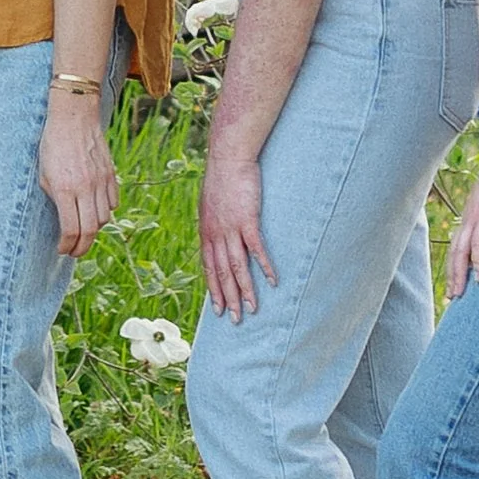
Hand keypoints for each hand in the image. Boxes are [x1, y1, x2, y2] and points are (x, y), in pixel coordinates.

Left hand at [38, 95, 119, 258]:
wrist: (74, 116)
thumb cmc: (53, 143)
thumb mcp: (44, 173)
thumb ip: (54, 197)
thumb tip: (63, 219)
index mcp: (64, 189)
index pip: (71, 229)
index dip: (66, 245)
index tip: (62, 249)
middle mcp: (85, 188)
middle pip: (90, 230)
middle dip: (82, 248)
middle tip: (74, 252)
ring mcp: (101, 181)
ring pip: (103, 219)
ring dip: (93, 230)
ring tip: (82, 231)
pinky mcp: (111, 174)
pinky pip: (112, 202)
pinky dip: (104, 212)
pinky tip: (94, 211)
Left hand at [198, 131, 273, 321]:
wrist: (228, 158)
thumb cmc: (222, 180)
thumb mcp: (211, 204)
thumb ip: (214, 223)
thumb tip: (217, 235)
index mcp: (207, 232)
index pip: (208, 268)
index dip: (213, 289)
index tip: (217, 308)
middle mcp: (216, 235)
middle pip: (221, 273)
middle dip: (227, 299)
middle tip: (233, 320)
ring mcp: (231, 229)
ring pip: (236, 267)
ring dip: (245, 290)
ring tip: (252, 310)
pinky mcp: (247, 220)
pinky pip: (256, 249)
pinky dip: (264, 267)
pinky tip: (272, 281)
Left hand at [444, 142, 478, 297]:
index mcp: (470, 216)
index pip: (457, 245)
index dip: (454, 265)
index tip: (454, 283)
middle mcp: (468, 218)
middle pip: (455, 253)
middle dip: (452, 276)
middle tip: (451, 298)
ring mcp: (475, 218)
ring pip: (462, 252)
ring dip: (460, 275)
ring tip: (459, 294)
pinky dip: (478, 262)